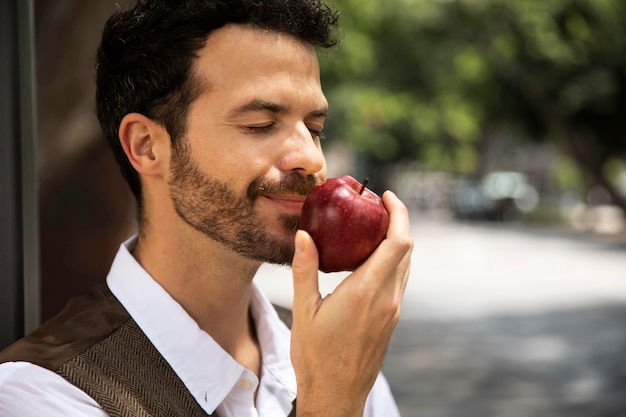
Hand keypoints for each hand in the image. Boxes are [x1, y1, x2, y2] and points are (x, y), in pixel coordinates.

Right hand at [291, 190, 412, 416]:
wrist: (336, 395)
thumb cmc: (316, 357)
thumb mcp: (304, 311)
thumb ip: (305, 270)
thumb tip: (305, 235)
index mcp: (366, 292)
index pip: (397, 243)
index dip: (398, 214)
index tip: (386, 196)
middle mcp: (388, 299)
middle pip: (407, 249)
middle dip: (398, 221)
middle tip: (378, 205)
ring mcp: (393, 310)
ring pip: (406, 265)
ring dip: (397, 241)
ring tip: (373, 227)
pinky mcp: (392, 319)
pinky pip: (400, 279)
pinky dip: (392, 260)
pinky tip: (370, 258)